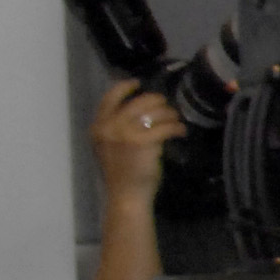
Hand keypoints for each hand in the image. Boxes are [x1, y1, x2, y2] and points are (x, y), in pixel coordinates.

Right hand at [88, 79, 179, 199]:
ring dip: (170, 114)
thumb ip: (116, 129)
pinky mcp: (143, 142)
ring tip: (176, 120)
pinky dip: (177, 127)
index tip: (138, 84)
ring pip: (154, 112)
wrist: (125, 195)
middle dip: (157, 101)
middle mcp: (109, 127)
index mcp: (98, 127)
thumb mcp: (108, 147)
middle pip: (138, 101)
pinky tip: (181, 130)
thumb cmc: (120, 175)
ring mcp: (125, 134)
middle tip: (167, 107)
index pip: (109, 98)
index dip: (125, 87)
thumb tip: (139, 112)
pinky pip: (166, 127)